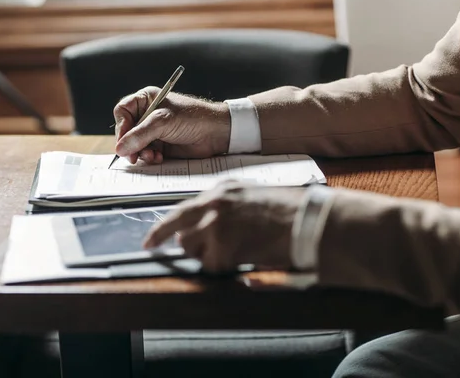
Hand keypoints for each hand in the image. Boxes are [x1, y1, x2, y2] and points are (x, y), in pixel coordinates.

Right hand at [113, 86, 230, 163]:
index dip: (121, 126)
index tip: (124, 140)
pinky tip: (159, 158)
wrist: (216, 132)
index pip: (122, 112)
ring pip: (135, 145)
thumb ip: (140, 135)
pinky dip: (150, 158)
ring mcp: (154, 131)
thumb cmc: (193, 117)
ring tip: (152, 156)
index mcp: (146, 100)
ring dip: (141, 153)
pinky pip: (147, 154)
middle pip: (127, 131)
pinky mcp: (161, 145)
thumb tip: (120, 148)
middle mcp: (148, 115)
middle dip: (130, 144)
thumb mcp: (163, 122)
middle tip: (133, 156)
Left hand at [145, 182, 304, 272]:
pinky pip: (211, 266)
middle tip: (211, 253)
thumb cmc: (289, 212)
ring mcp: (216, 223)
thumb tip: (205, 228)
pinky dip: (225, 268)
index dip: (163, 229)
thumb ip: (226, 207)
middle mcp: (214, 203)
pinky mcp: (223, 244)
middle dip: (192, 246)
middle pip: (180, 232)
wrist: (309, 221)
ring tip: (239, 252)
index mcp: (222, 190)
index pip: (180, 210)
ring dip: (210, 257)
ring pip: (193, 250)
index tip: (150, 242)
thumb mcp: (253, 197)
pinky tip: (246, 257)